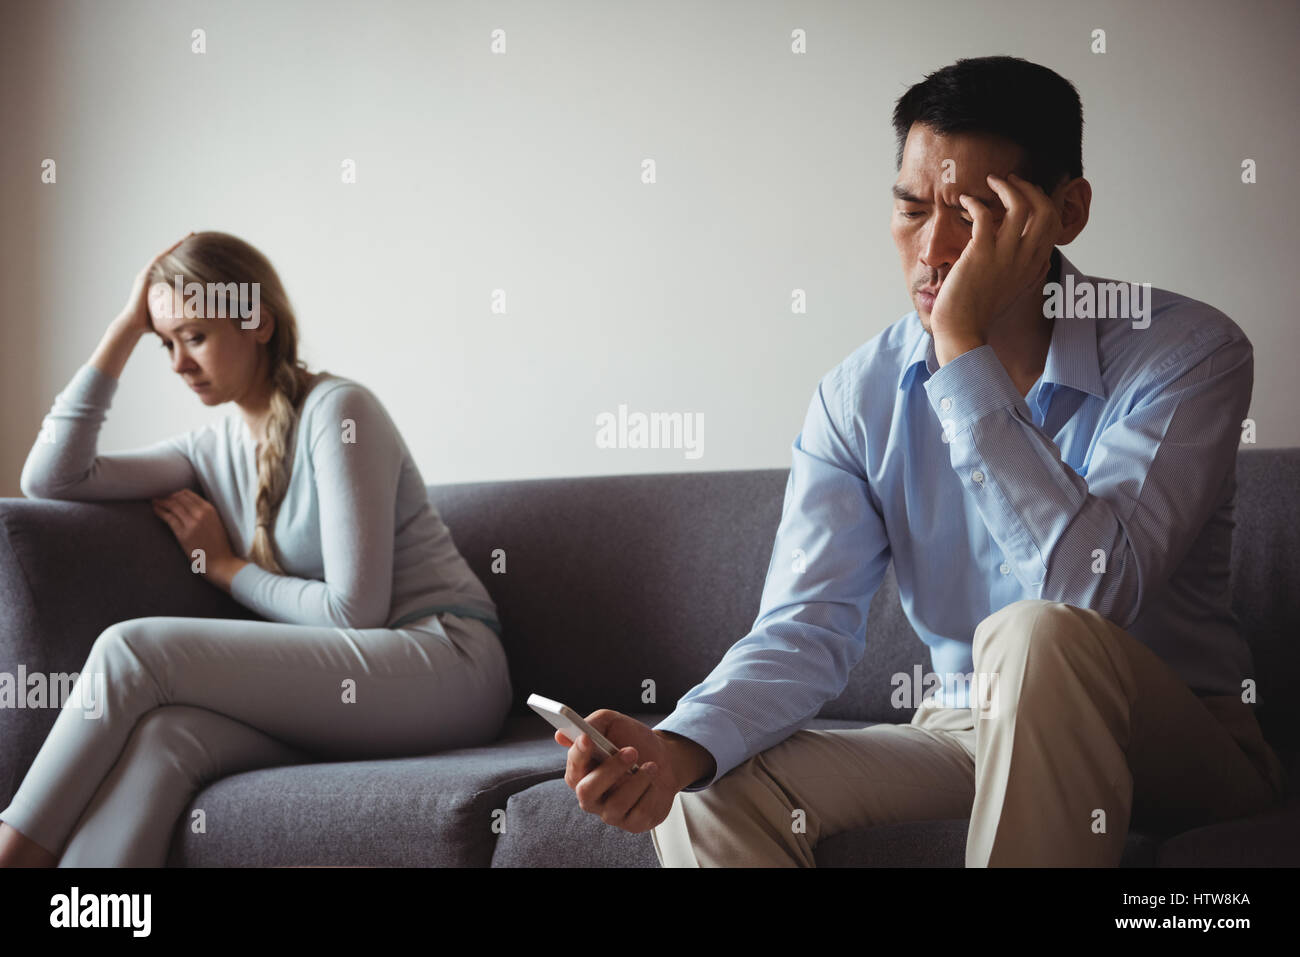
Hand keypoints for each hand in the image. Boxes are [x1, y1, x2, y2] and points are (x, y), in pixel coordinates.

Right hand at [115, 233, 194, 335]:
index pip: (174, 266)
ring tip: (189, 236)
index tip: (198, 247)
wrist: (134, 325)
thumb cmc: (152, 323)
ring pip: (164, 257)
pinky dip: (165, 255)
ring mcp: (147, 275)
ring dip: (175, 246)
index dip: (184, 256)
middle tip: (194, 235)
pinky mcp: (143, 278)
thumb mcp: (171, 313)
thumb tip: (200, 317)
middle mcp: (152, 276)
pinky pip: (156, 263)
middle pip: (169, 257)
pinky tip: (175, 247)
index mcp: (158, 282)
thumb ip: (181, 310)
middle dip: (181, 246)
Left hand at [151, 489, 240, 583]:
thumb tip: (188, 505)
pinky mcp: (183, 534)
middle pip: (179, 498)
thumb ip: (205, 512)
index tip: (170, 496)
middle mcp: (201, 513)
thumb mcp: (216, 522)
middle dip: (168, 496)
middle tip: (160, 498)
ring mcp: (192, 523)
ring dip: (161, 502)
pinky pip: (169, 518)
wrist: (221, 561)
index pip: (189, 494)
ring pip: (173, 506)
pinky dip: (160, 512)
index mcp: (210, 509)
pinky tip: (155, 510)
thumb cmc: (218, 544)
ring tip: (155, 502)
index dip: (177, 494)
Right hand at [558, 709, 679, 833]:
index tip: (587, 738)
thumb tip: (562, 734)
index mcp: (581, 772)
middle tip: (631, 751)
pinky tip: (655, 783)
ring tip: (651, 765)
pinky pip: (640, 813)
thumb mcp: (613, 723)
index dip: (578, 753)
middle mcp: (591, 796)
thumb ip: (592, 725)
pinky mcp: (633, 823)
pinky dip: (652, 793)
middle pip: (587, 792)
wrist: (666, 759)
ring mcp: (611, 812)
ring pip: (616, 805)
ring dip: (638, 781)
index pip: (573, 767)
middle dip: (610, 771)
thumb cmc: (634, 741)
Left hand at [929, 172, 1062, 355]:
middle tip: (1011, 180)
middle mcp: (1026, 258)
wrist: (962, 330)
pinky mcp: (981, 254)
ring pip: (1020, 206)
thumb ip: (1031, 272)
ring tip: (991, 181)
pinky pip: (984, 215)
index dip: (1043, 201)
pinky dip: (976, 202)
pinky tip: (966, 201)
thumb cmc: (983, 310)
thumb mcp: (1017, 290)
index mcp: (1035, 264)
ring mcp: (1005, 255)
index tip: (1027, 192)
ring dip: (1006, 187)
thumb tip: (1043, 259)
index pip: (1053, 223)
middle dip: (1030, 188)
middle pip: (1045, 210)